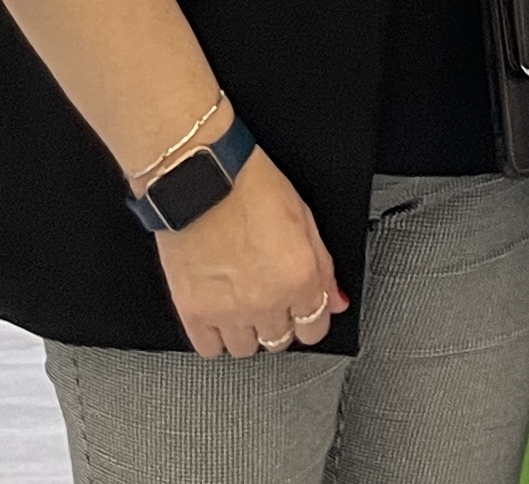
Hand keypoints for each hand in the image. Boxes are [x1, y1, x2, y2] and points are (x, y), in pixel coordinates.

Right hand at [154, 150, 343, 357]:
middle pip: (280, 340)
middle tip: (268, 298)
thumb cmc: (250, 187)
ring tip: (241, 306)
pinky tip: (218, 317)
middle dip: (279, 321)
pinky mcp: (193, 311)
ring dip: (248, 332)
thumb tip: (335, 301)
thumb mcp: (303, 218)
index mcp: (299, 278)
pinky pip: (210, 349)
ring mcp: (228, 311)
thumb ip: (323, 267)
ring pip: (246, 349)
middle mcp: (266, 301)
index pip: (315, 328)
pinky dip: (215, 338)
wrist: (200, 178)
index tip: (301, 310)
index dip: (310, 318)